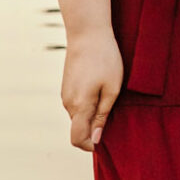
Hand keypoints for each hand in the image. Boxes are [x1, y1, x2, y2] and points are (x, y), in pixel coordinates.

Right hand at [61, 26, 123, 150]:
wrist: (87, 33)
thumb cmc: (105, 59)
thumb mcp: (112, 89)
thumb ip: (102, 116)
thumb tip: (96, 140)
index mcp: (79, 106)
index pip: (77, 139)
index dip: (90, 146)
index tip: (106, 140)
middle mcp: (68, 103)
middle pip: (79, 128)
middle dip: (94, 129)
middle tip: (114, 111)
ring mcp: (65, 94)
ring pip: (78, 116)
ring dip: (92, 115)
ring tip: (109, 95)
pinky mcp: (66, 86)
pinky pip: (76, 104)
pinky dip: (88, 104)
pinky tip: (100, 88)